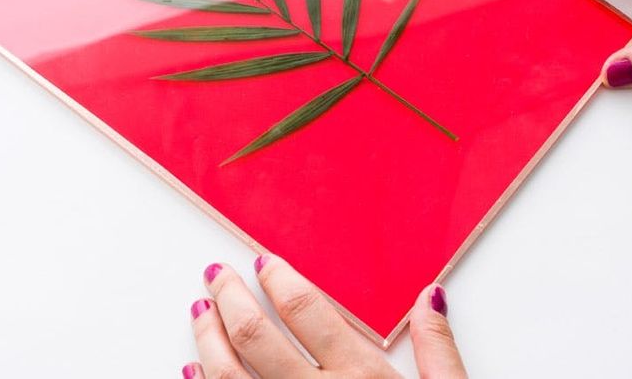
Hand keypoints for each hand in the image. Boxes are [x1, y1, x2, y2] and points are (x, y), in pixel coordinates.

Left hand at [181, 256, 466, 377]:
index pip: (307, 311)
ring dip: (208, 340)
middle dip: (229, 298)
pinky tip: (193, 372)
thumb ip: (438, 351)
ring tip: (199, 313)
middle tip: (215, 274)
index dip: (280, 280)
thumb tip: (428, 297)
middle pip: (256, 336)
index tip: (264, 263)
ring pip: (228, 377)